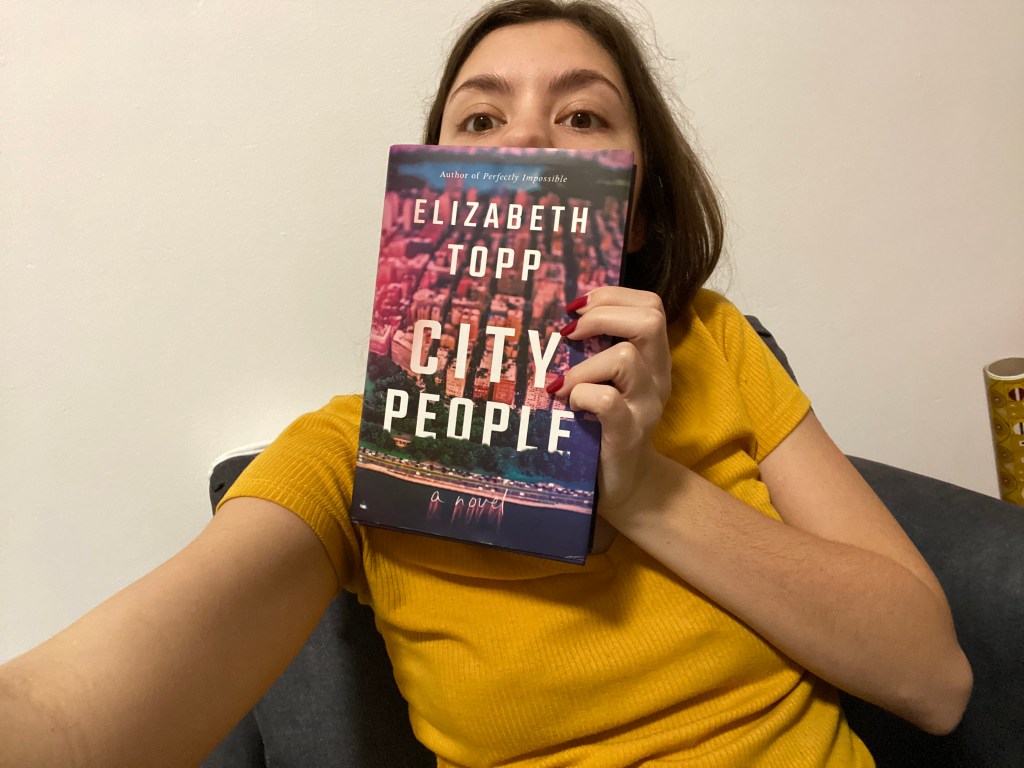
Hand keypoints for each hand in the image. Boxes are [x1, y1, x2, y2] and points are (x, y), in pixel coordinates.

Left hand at [549, 286, 671, 514]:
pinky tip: (569, 405)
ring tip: (561, 383)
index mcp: (652, 358)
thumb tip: (558, 315)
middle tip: (569, 333)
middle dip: (602, 315)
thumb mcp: (606, 380)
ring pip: (626, 357)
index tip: (575, 308)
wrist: (624, 484)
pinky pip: (607, 401)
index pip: (651, 304)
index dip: (612, 295)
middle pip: (650, 318)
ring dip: (583, 365)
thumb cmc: (603, 425)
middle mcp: (657, 377)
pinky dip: (581, 395)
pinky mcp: (628, 435)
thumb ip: (595, 349)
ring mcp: (645, 406)